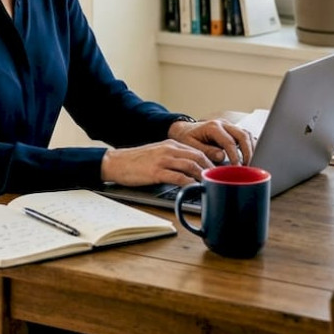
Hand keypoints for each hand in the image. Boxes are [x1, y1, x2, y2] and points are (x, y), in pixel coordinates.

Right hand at [99, 141, 214, 186]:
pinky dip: (189, 183)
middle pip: (197, 157)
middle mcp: (169, 150)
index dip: (209, 161)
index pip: (197, 150)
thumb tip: (188, 169)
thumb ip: (172, 158)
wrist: (116, 162)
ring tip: (209, 185)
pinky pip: (178, 177)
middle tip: (217, 180)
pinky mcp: (156, 172)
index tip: (216, 172)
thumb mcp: (157, 153)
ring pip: (190, 166)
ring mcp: (163, 160)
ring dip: (202, 176)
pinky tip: (194, 189)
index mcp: (170, 144)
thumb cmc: (135, 161)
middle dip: (210, 169)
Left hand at [167, 118, 254, 166]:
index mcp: (212, 127)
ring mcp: (229, 126)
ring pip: (246, 135)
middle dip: (248, 153)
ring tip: (250, 163)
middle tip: (248, 167)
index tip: (237, 168)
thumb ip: (206, 151)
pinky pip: (245, 136)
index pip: (230, 142)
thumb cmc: (186, 137)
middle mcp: (223, 124)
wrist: (184, 129)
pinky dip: (249, 146)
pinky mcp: (232, 130)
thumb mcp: (190, 145)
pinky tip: (250, 156)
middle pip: (243, 136)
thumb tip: (221, 156)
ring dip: (251, 149)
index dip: (235, 156)